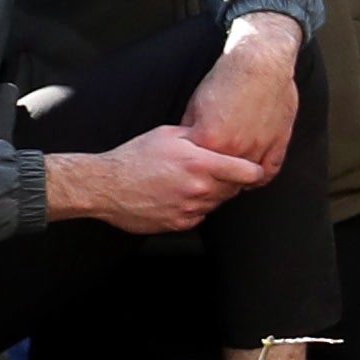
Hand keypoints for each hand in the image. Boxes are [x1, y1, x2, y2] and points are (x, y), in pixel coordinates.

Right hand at [47, 123, 265, 233]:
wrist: (106, 186)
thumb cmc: (134, 158)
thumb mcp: (168, 135)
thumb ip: (198, 136)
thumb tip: (217, 135)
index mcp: (200, 164)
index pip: (247, 172)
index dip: (253, 169)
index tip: (252, 168)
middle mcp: (199, 189)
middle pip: (234, 189)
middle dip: (230, 180)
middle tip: (215, 170)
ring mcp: (191, 210)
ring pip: (217, 203)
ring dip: (213, 193)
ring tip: (192, 180)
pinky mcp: (180, 224)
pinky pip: (201, 216)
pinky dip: (197, 206)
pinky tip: (180, 194)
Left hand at [185, 18, 303, 171]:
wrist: (260, 61)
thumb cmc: (227, 78)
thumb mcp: (195, 103)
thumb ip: (190, 131)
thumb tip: (185, 148)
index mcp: (211, 140)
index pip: (196, 169)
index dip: (193, 172)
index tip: (190, 173)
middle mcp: (235, 149)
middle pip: (221, 179)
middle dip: (213, 180)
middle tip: (208, 179)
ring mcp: (259, 148)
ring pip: (245, 179)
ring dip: (236, 180)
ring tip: (227, 177)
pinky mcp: (278, 144)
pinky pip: (269, 171)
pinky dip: (259, 176)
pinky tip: (251, 175)